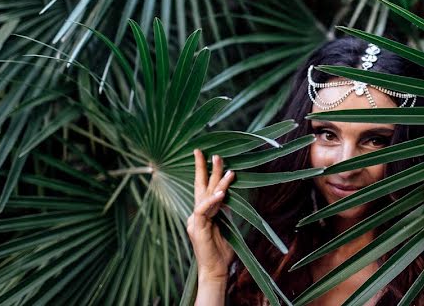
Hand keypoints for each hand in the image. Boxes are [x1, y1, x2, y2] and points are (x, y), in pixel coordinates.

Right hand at [186, 149, 235, 281]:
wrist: (215, 270)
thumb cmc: (222, 251)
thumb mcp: (226, 225)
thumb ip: (224, 210)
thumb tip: (228, 195)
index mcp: (202, 213)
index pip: (204, 189)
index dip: (206, 173)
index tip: (209, 156)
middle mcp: (196, 214)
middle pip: (200, 187)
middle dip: (204, 168)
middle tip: (209, 152)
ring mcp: (194, 220)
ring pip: (205, 196)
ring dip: (217, 182)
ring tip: (228, 169)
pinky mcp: (196, 228)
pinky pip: (203, 210)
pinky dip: (212, 201)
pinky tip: (221, 193)